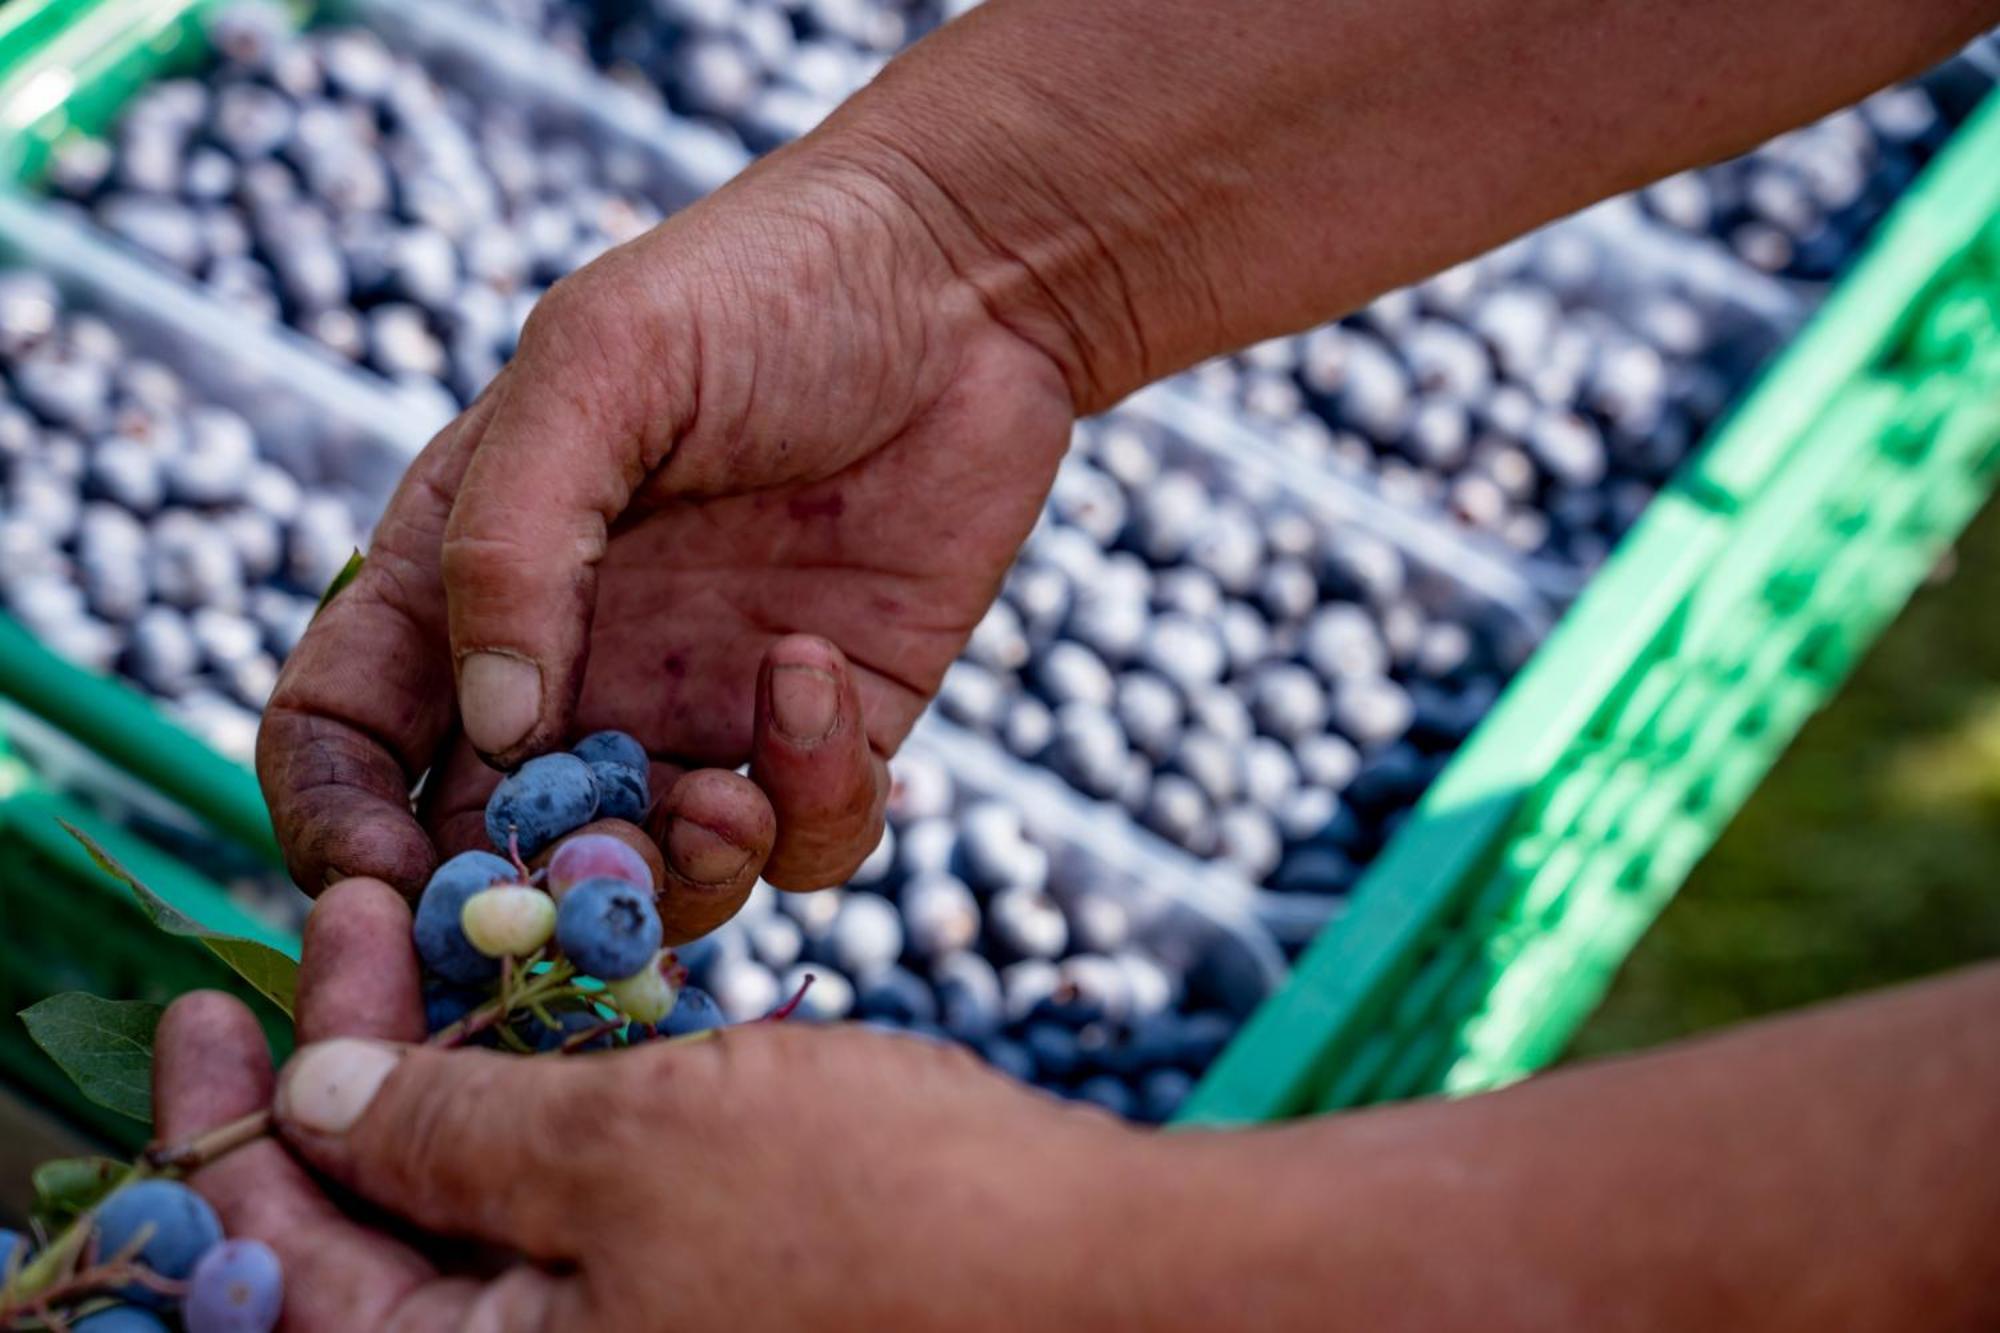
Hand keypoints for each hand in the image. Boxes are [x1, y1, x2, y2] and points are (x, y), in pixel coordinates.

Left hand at [154, 880, 1150, 1331]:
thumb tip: (312, 1104)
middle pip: (363, 1237)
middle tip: (337, 925)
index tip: (225, 983)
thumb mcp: (631, 1152)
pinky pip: (562, 1201)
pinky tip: (541, 1001)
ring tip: (427, 937)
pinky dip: (534, 1096)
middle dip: (334, 1073)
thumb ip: (451, 1135)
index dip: (235, 1123)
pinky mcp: (688, 1289)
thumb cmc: (870, 1221)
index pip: (280, 1270)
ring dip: (438, 1068)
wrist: (1088, 1272)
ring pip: (469, 1207)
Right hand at [256, 145, 1074, 925]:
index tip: (381, 881)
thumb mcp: (601, 370)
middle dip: (531, 904)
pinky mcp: (831, 731)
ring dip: (682, 881)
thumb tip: (497, 724)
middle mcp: (573, 667)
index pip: (345, 738)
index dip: (336, 826)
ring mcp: (703, 710)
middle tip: (590, 891)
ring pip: (658, 884)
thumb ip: (516, 540)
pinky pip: (804, 839)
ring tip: (723, 799)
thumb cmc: (758, 289)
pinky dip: (811, 804)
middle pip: (498, 852)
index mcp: (467, 578)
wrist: (959, 279)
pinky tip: (817, 672)